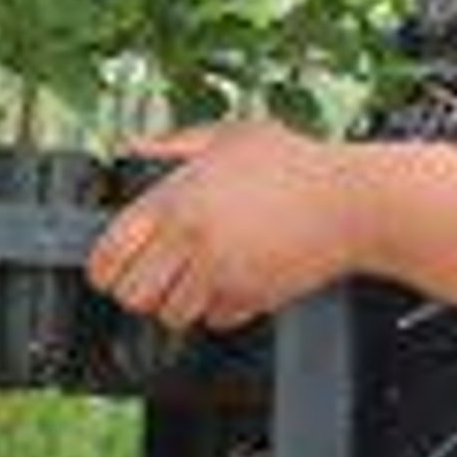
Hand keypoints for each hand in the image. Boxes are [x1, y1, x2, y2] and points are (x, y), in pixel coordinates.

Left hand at [85, 118, 360, 330]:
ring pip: (170, 315)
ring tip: (197, 279)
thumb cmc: (296, 165)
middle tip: (157, 276)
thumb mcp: (229, 136)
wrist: (352, 202)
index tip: (112, 269)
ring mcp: (219, 274)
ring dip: (179, 302)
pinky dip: (219, 309)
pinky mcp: (249, 298)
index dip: (104, 268)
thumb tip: (133, 145)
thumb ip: (174, 144)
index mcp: (174, 200)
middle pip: (132, 295)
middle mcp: (190, 240)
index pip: (109, 254)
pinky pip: (214, 320)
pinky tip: (234, 281)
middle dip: (140, 290)